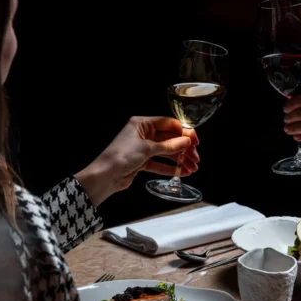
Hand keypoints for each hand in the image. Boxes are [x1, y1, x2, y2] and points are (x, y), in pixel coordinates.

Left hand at [75, 116, 199, 205]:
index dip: (183, 132)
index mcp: (142, 124)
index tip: (195, 141)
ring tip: (193, 167)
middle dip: (183, 148)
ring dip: (180, 159)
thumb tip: (186, 141)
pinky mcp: (142, 162)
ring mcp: (143, 149)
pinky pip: (160, 164)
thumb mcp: (148, 148)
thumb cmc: (121, 156)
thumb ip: (169, 145)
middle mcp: (143, 134)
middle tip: (195, 158)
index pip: (168, 124)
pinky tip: (183, 172)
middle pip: (169, 139)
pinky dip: (171, 168)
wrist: (105, 176)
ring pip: (166, 152)